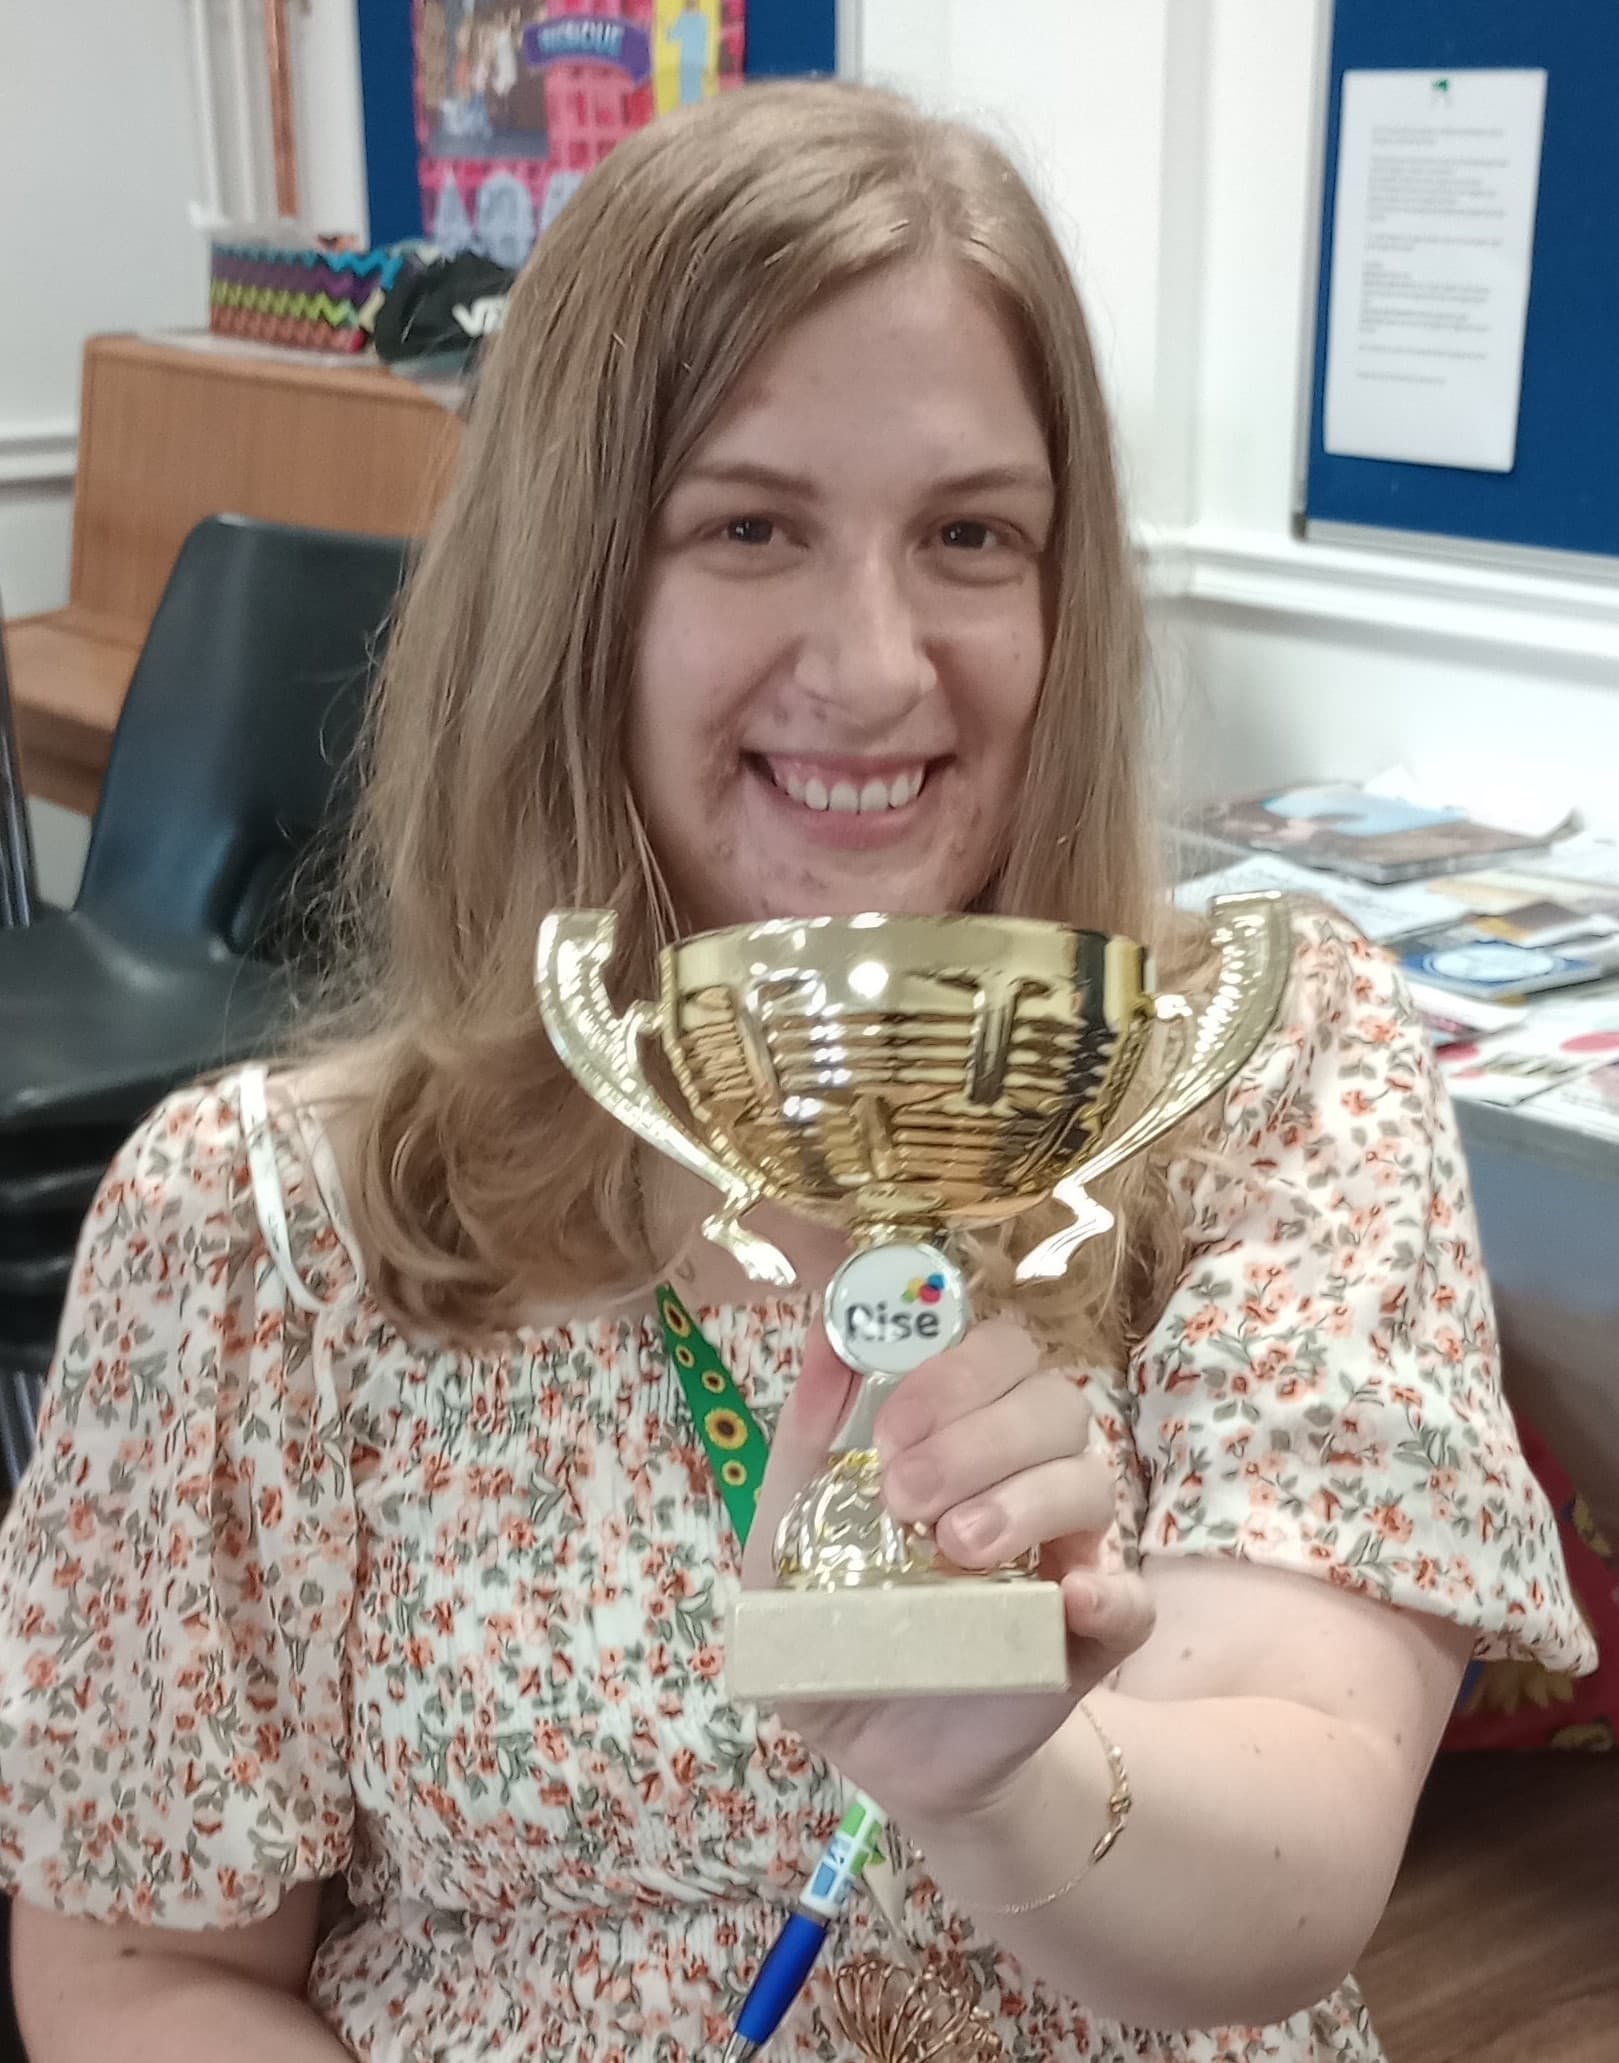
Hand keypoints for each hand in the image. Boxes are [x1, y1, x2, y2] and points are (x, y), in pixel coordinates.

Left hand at [741, 1317, 1155, 1825]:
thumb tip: (823, 1334)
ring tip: (953, 1552)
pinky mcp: (1093, 1635)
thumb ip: (805, 1439)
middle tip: (906, 1499)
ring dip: (1024, 1501)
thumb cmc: (840, 1622)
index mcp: (962, 1432)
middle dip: (979, 1435)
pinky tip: (1063, 1601)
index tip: (888, 1433)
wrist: (880, 1749)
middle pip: (1052, 1400)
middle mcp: (1026, 1473)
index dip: (952, 1372)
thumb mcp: (790, 1538)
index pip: (997, 1349)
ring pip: (1091, 1480)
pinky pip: (1133, 1598)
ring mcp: (1069, 1552)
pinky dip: (1108, 1593)